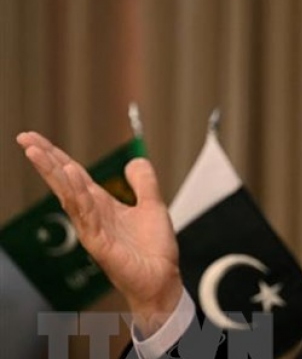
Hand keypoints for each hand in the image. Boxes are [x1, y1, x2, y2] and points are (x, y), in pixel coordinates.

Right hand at [17, 131, 182, 335]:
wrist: (162, 279)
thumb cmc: (154, 250)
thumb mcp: (152, 206)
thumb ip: (144, 183)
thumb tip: (135, 160)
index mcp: (102, 205)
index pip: (74, 175)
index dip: (56, 156)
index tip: (35, 138)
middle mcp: (92, 215)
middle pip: (64, 181)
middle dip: (45, 160)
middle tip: (24, 138)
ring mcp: (92, 229)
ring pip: (68, 195)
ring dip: (53, 172)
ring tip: (37, 151)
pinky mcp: (99, 244)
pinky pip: (85, 215)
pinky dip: (76, 195)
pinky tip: (67, 178)